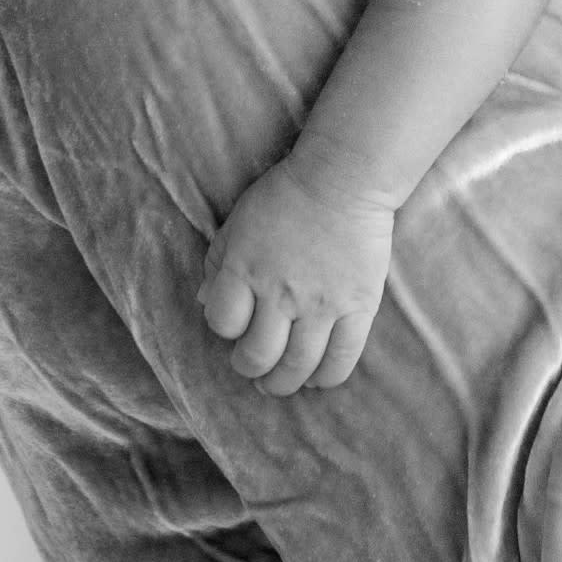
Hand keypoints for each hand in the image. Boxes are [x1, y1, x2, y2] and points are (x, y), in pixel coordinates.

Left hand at [199, 158, 396, 397]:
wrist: (344, 178)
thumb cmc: (286, 195)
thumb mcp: (239, 223)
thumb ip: (218, 263)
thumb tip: (203, 301)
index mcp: (245, 269)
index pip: (223, 323)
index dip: (225, 329)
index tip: (235, 325)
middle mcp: (280, 293)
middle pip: (258, 355)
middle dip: (250, 368)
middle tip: (253, 366)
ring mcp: (321, 304)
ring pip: (297, 366)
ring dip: (283, 383)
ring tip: (278, 382)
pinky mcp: (357, 307)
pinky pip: (342, 359)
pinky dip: (326, 378)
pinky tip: (317, 378)